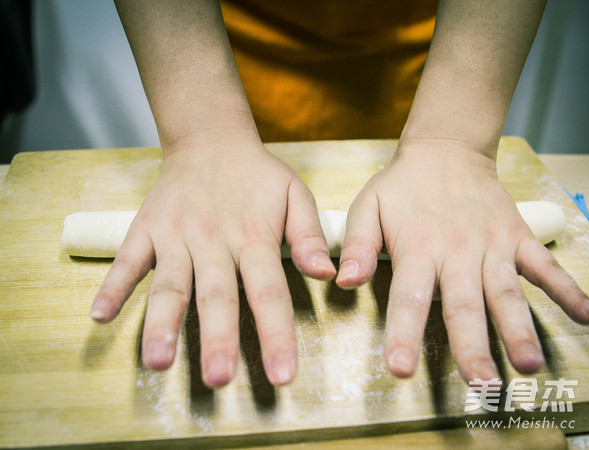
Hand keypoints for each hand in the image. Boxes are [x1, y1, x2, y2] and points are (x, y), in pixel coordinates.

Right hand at [90, 131, 335, 386]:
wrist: (210, 140)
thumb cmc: (258, 175)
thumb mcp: (295, 194)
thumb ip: (309, 234)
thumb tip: (327, 274)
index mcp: (254, 237)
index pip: (268, 291)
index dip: (276, 334)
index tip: (282, 376)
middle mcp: (214, 240)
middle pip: (216, 295)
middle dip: (218, 338)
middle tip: (218, 379)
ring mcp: (176, 235)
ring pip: (169, 283)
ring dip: (162, 322)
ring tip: (157, 360)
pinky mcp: (146, 228)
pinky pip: (127, 259)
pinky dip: (113, 285)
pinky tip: (100, 316)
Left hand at [337, 138, 588, 381]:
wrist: (446, 151)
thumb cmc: (402, 186)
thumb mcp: (368, 207)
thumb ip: (358, 245)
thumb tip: (345, 282)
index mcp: (417, 248)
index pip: (409, 297)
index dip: (403, 333)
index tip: (401, 369)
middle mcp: (457, 252)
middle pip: (464, 304)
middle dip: (472, 346)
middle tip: (482, 385)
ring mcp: (492, 245)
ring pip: (506, 291)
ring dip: (519, 328)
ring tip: (528, 364)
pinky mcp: (516, 237)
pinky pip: (544, 265)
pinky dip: (566, 289)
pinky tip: (587, 315)